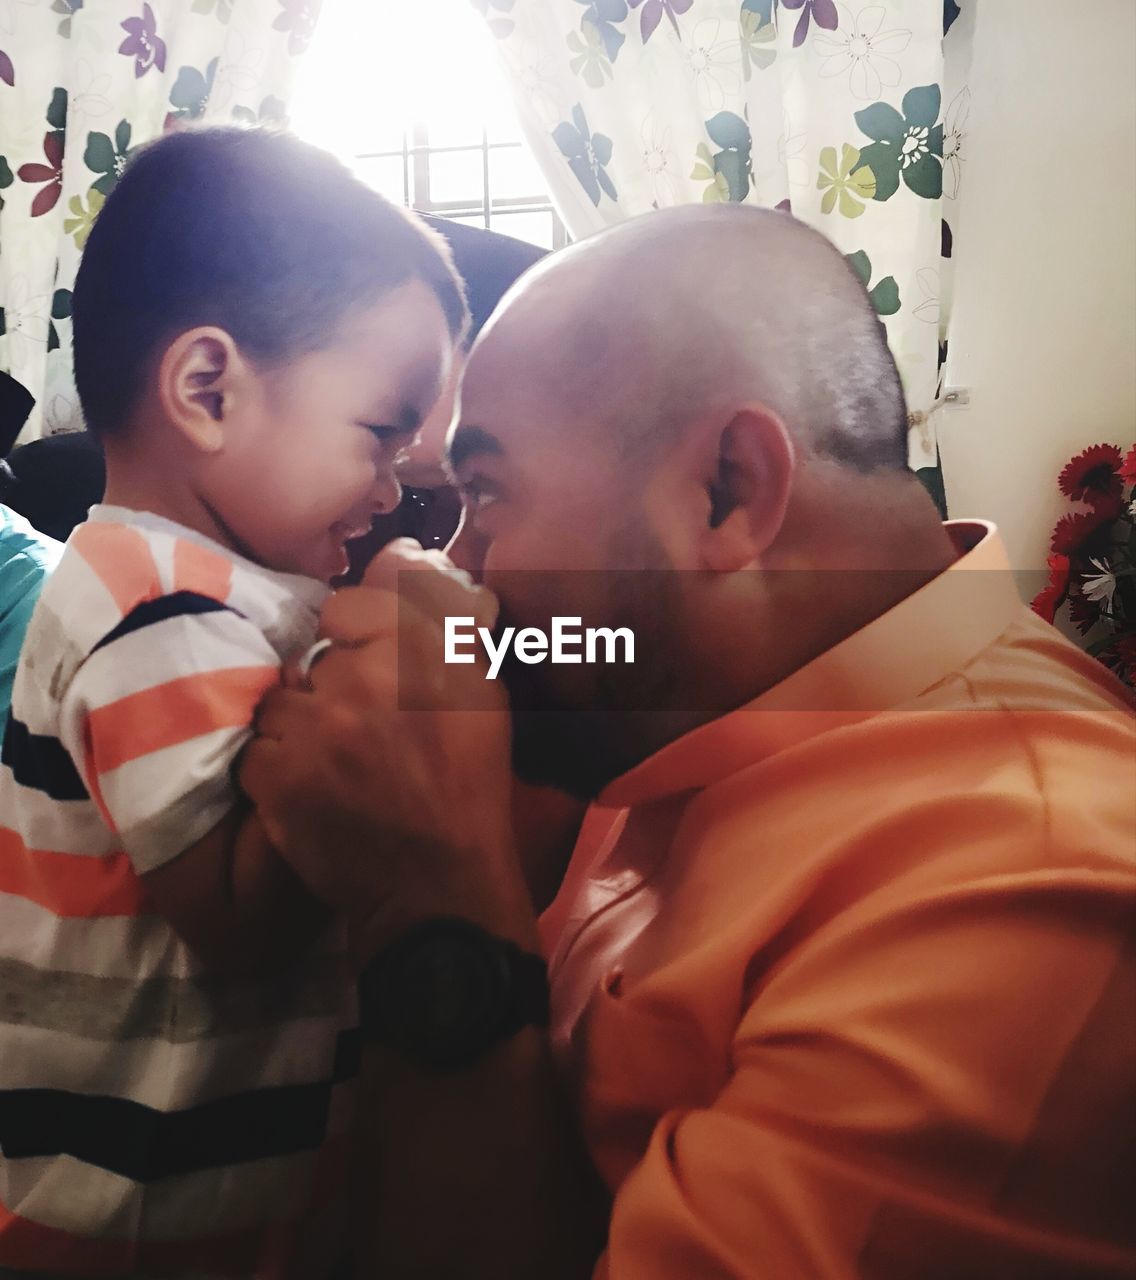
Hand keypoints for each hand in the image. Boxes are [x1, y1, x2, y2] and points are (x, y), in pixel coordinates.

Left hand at [240, 540, 532, 956]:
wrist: (439, 881)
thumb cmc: (468, 785)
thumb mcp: (481, 692)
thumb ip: (443, 623)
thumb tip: (405, 556)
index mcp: (414, 654)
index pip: (345, 609)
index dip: (352, 641)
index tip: (366, 670)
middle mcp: (360, 682)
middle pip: (310, 662)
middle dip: (328, 690)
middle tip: (357, 731)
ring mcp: (313, 732)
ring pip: (279, 706)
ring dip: (298, 729)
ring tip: (332, 764)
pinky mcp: (277, 778)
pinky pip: (256, 752)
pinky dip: (277, 770)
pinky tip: (311, 791)